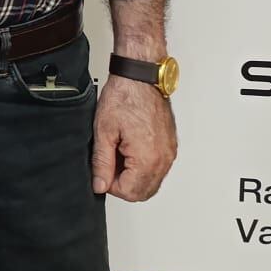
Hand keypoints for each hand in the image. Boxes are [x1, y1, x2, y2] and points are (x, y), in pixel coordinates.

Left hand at [91, 75, 177, 201]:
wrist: (141, 78)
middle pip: (143, 192)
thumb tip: (100, 184)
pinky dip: (142, 166)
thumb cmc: (125, 97)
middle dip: (122, 184)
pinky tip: (128, 149)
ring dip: (133, 176)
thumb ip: (101, 162)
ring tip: (118, 153)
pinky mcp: (170, 146)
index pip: (130, 192)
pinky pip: (158, 168)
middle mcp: (164, 159)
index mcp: (148, 158)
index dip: (110, 185)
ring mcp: (169, 153)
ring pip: (151, 182)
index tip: (101, 170)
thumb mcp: (103, 131)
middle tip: (108, 163)